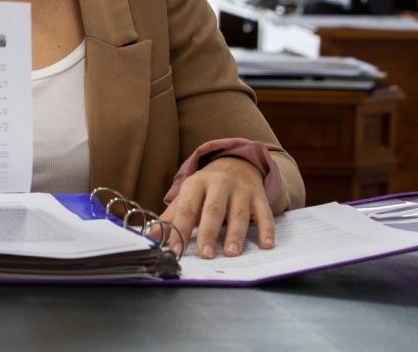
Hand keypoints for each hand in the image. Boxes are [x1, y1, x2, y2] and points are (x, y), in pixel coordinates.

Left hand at [159, 156, 274, 258]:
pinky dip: (266, 229)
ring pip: (238, 213)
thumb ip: (171, 217)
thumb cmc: (207, 188)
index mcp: (196, 184)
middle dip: (208, 232)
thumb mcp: (187, 196)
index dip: (180, 229)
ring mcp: (241, 190)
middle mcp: (219, 184)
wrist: (237, 163)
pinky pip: (264, 213)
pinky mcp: (259, 196)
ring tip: (230, 253)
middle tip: (205, 255)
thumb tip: (150, 236)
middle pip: (213, 209)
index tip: (174, 250)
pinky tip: (266, 245)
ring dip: (235, 234)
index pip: (187, 208)